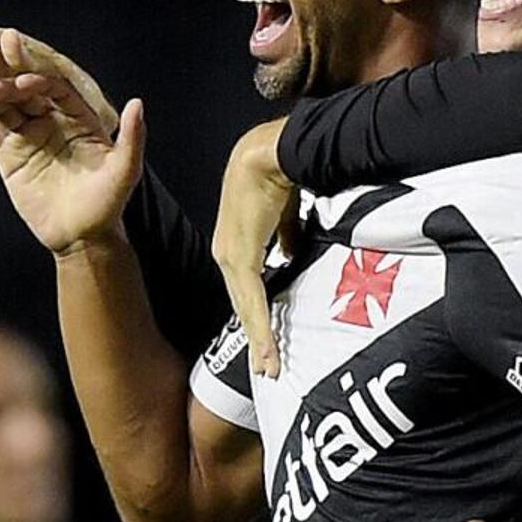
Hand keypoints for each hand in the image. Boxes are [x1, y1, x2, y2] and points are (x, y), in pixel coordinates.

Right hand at [0, 20, 146, 253]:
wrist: (80, 238)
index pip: (47, 82)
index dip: (28, 73)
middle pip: (5, 78)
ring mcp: (21, 125)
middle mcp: (46, 110)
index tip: (10, 71)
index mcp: (73, 109)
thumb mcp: (124, 174)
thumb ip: (131, 139)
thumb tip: (139, 103)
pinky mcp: (4, 146)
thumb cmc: (106, 206)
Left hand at [214, 121, 296, 376]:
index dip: (256, 316)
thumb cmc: (279, 173)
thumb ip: (288, 238)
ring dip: (259, 341)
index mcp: (236, 244)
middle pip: (243, 306)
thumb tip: (293, 255)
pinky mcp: (242, 257)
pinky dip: (261, 327)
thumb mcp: (286, 214)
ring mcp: (232, 257)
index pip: (246, 288)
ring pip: (246, 310)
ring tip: (269, 367)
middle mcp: (228, 254)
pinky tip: (268, 348)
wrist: (268, 153)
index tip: (266, 341)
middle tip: (267, 368)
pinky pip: (254, 300)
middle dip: (256, 339)